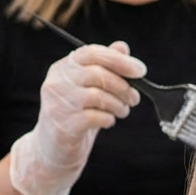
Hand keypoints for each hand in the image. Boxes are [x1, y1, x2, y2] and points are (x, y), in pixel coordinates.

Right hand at [8, 41, 145, 194]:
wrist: (54, 147)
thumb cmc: (76, 113)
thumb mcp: (89, 87)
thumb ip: (104, 66)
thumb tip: (122, 47)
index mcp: (63, 68)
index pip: (91, 53)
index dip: (119, 60)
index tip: (140, 71)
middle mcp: (57, 82)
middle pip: (98, 74)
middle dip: (124, 87)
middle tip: (134, 98)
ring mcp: (58, 104)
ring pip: (98, 96)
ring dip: (119, 105)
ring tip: (122, 111)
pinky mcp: (64, 125)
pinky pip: (95, 117)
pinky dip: (108, 119)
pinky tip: (108, 121)